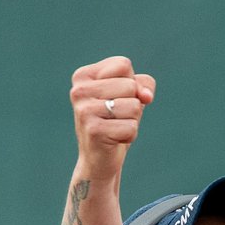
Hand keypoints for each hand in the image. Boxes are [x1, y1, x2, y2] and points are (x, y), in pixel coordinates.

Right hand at [69, 56, 155, 180]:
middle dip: (133, 104)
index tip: (118, 97)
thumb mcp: (130, 96)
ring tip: (115, 127)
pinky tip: (114, 139)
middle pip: (131, 86)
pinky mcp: (94, 130)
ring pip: (134, 106)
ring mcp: (84, 110)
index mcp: (83, 76)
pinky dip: (129, 136)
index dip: (131, 83)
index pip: (123, 65)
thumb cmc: (115, 122)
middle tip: (116, 117)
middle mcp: (79, 90)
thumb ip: (143, 85)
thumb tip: (146, 96)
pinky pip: (132, 127)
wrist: (99, 160)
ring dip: (132, 121)